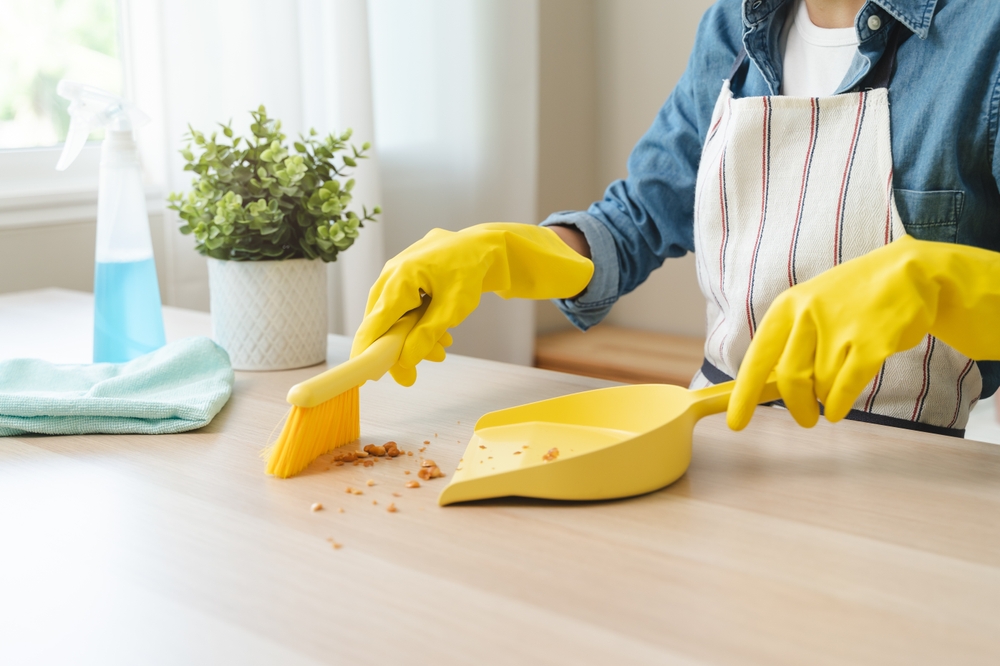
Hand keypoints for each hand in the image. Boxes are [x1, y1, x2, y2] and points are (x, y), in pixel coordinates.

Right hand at [351, 223, 593, 385]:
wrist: (482, 245)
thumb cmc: (470, 271)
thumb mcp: (453, 308)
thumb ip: (427, 334)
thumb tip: (405, 360)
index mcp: (400, 278)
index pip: (376, 322)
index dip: (368, 350)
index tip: (364, 375)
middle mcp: (391, 273)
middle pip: (382, 321)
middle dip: (398, 349)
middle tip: (412, 376)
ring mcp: (395, 273)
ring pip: (393, 315)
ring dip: (412, 337)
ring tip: (440, 352)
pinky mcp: (403, 276)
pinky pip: (401, 305)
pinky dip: (416, 322)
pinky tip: (440, 335)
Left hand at [727, 235, 999, 429]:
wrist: (908, 273)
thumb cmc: (851, 299)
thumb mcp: (810, 307)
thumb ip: (789, 343)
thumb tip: (763, 389)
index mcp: (787, 307)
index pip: (758, 358)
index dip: (745, 394)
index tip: (737, 422)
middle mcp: (809, 314)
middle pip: (790, 379)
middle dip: (796, 406)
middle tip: (805, 418)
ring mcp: (841, 328)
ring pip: (822, 385)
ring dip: (827, 398)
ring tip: (837, 389)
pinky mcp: (873, 343)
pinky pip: (846, 388)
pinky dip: (839, 405)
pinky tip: (838, 409)